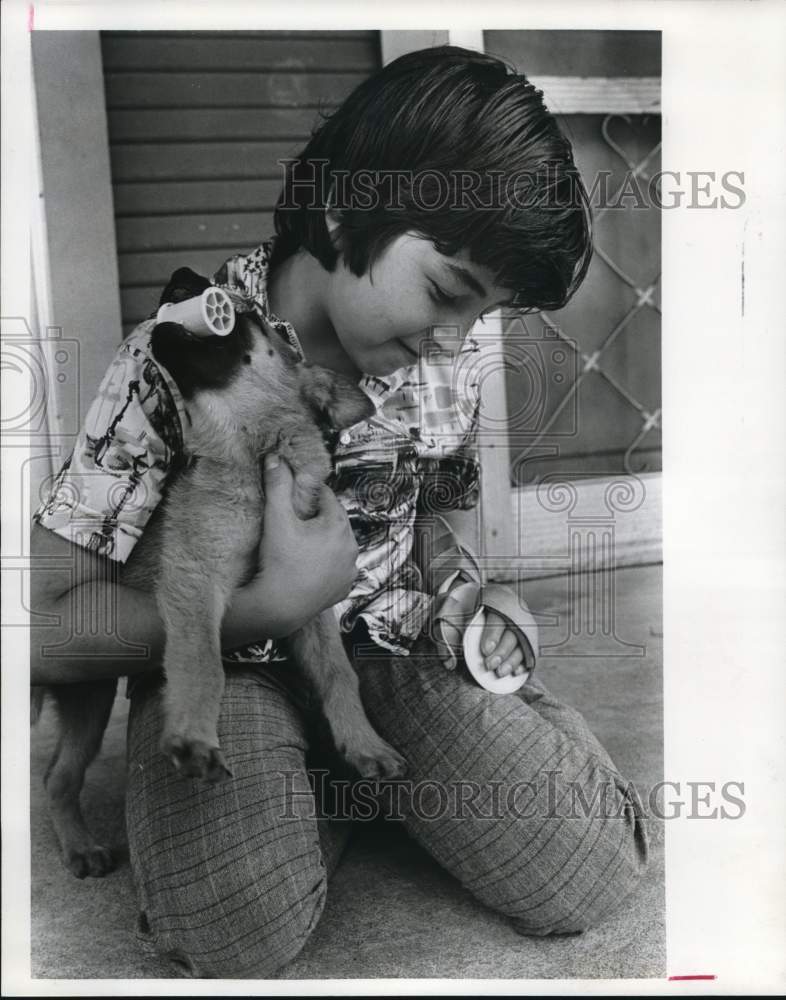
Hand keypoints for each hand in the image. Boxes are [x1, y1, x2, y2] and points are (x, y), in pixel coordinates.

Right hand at [245, 453, 359, 632]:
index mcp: (338, 526)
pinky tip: (312, 564)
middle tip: (298, 518)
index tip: (297, 495)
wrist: (279, 607)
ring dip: (326, 540)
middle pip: (335, 520)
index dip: (310, 493)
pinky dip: (329, 564)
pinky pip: (339, 568)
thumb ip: (277, 486)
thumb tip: (275, 458)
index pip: (327, 497)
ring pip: (339, 544)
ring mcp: (349, 570)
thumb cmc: (278, 562)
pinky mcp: (344, 588)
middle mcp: (350, 547)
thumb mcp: (276, 519)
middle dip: (319, 516)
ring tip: (304, 541)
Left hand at [433, 584, 534, 676]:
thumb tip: (449, 663)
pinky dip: (524, 661)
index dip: (493, 634)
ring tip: (500, 672)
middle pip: (513, 631)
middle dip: (502, 651)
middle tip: (490, 665)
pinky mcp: (526, 636)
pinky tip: (517, 672)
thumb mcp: (448, 618)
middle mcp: (512, 610)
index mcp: (494, 599)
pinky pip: (530, 649)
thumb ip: (446, 637)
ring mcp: (521, 623)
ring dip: (513, 659)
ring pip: (523, 642)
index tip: (485, 650)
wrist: (471, 603)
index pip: (497, 617)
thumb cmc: (459, 613)